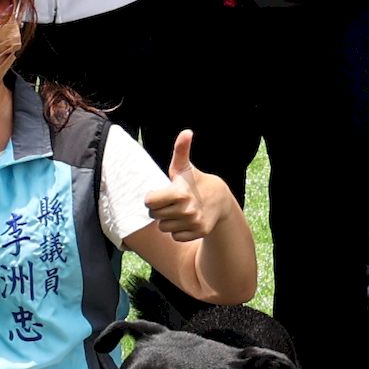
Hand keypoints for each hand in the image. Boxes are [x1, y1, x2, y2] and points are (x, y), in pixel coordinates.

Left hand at [140, 129, 230, 243]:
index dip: (152, 197)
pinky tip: (185, 221)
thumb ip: (181, 150)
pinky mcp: (198, 232)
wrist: (220, 199)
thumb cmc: (195, 181)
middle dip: (160, 209)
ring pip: (164, 228)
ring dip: (168, 221)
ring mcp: (193, 222)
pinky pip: (175, 236)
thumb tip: (186, 132)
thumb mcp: (185, 167)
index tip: (160, 193)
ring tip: (178, 211)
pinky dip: (178, 231)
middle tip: (171, 202)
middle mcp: (186, 209)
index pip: (149, 201)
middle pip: (154, 215)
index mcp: (179, 192)